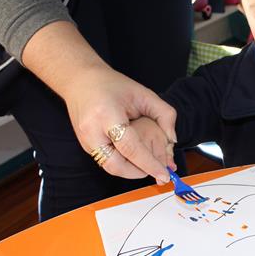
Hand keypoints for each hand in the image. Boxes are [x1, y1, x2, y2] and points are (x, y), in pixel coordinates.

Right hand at [22, 21, 176, 183]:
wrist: (81, 80)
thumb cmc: (114, 85)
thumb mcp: (144, 94)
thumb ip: (164, 115)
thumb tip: (173, 140)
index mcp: (107, 114)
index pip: (131, 148)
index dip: (149, 163)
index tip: (164, 174)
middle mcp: (92, 131)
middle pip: (117, 165)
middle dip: (139, 172)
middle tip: (157, 170)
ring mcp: (85, 140)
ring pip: (110, 167)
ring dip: (131, 170)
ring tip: (147, 164)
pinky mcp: (84, 146)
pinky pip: (105, 161)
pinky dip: (123, 163)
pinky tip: (135, 158)